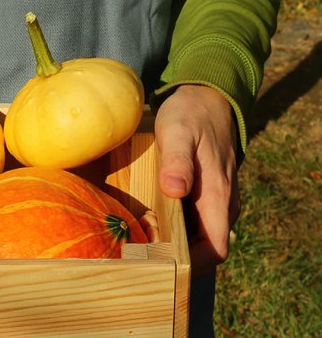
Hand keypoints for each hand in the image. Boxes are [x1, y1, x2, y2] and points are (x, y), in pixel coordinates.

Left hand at [154, 84, 240, 277]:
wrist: (207, 98)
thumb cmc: (191, 115)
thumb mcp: (177, 133)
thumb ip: (177, 162)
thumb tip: (175, 190)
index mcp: (218, 197)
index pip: (216, 250)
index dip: (193, 264)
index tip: (161, 261)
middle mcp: (223, 204)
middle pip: (205, 249)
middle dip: (176, 256)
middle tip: (140, 247)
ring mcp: (217, 201)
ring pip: (199, 237)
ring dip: (174, 243)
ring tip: (140, 234)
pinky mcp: (207, 195)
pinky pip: (194, 222)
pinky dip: (175, 228)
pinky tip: (149, 220)